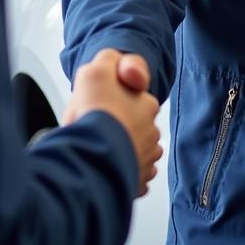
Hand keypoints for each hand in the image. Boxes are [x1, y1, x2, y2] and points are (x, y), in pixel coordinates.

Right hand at [63, 49, 162, 196]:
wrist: (93, 152)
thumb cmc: (96, 112)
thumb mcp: (97, 68)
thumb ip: (109, 60)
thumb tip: (114, 61)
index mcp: (146, 104)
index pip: (136, 98)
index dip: (115, 100)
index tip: (101, 104)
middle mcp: (151, 133)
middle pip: (135, 127)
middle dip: (120, 127)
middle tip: (97, 128)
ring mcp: (145, 160)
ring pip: (135, 153)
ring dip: (122, 152)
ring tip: (100, 150)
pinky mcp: (137, 184)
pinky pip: (132, 179)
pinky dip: (121, 176)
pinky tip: (106, 169)